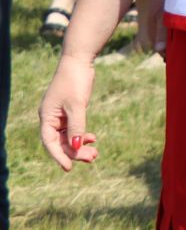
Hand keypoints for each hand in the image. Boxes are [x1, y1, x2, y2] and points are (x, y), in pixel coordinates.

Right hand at [40, 56, 98, 170]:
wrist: (79, 61)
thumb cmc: (75, 81)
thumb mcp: (77, 105)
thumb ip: (77, 126)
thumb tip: (76, 146)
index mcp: (47, 117)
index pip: (49, 142)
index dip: (58, 156)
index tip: (69, 168)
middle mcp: (51, 118)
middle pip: (61, 142)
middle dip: (75, 152)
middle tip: (92, 158)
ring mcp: (60, 115)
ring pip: (69, 136)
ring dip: (80, 145)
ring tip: (95, 153)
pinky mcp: (70, 111)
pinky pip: (74, 128)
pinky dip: (82, 134)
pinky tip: (92, 138)